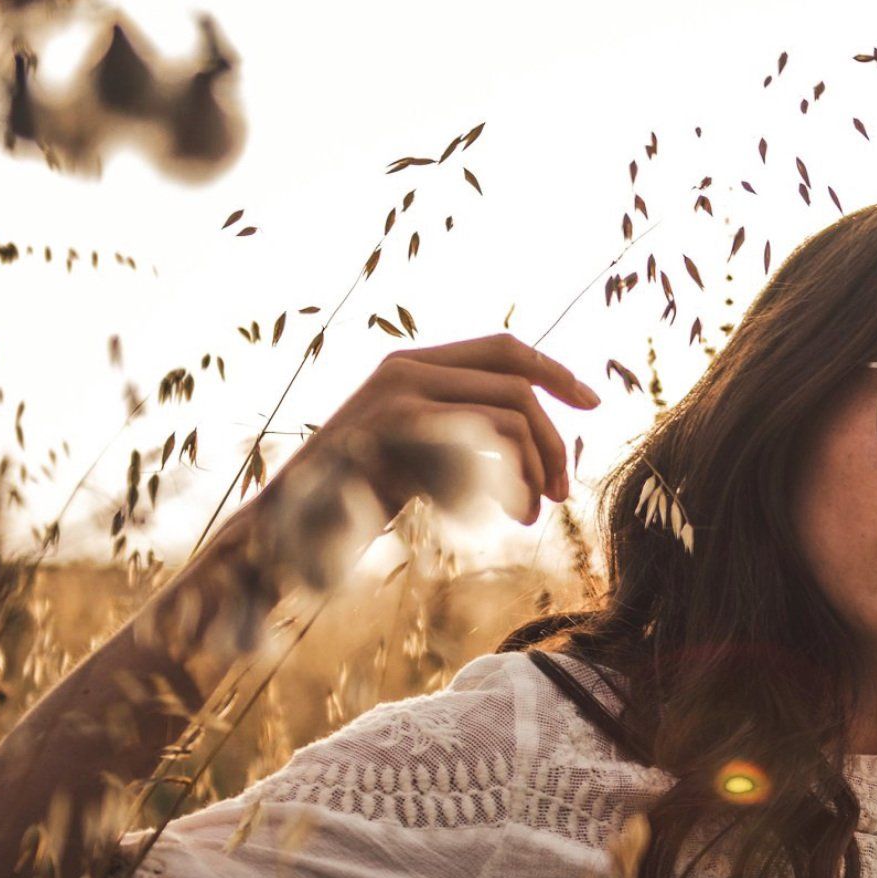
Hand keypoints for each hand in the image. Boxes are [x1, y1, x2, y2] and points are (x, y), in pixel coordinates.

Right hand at [245, 334, 602, 591]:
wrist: (284, 529)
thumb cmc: (354, 499)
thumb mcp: (417, 453)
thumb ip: (462, 431)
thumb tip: (533, 440)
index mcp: (412, 364)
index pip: (503, 348)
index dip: (555, 372)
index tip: (593, 405)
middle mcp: (405, 368)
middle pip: (518, 388)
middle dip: (553, 443)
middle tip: (564, 492)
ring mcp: (398, 398)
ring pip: (511, 419)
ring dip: (536, 472)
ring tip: (533, 514)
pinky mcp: (396, 436)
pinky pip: (483, 449)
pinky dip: (509, 485)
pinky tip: (509, 515)